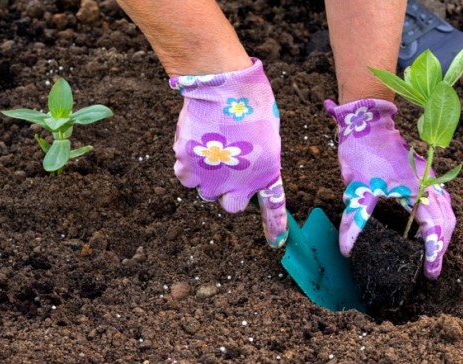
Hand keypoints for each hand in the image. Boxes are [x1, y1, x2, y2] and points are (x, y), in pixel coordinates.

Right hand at [169, 58, 287, 246]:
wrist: (224, 87)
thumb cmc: (250, 105)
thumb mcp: (267, 137)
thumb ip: (258, 162)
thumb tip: (243, 173)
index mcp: (266, 175)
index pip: (273, 209)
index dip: (275, 228)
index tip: (277, 243)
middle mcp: (239, 184)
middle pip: (230, 205)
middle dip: (228, 191)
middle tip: (226, 166)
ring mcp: (211, 179)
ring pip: (205, 191)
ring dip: (207, 177)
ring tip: (210, 147)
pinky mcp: (187, 168)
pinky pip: (185, 177)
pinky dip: (188, 165)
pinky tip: (194, 145)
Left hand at [325, 98, 455, 278]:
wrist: (369, 123)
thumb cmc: (364, 153)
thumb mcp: (357, 188)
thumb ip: (355, 219)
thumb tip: (347, 249)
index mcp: (417, 190)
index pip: (434, 228)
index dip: (435, 253)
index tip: (431, 273)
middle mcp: (429, 185)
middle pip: (447, 223)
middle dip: (442, 249)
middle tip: (432, 271)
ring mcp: (429, 180)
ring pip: (447, 213)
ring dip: (442, 236)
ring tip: (432, 255)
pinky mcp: (425, 177)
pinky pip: (441, 203)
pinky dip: (439, 222)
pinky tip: (426, 232)